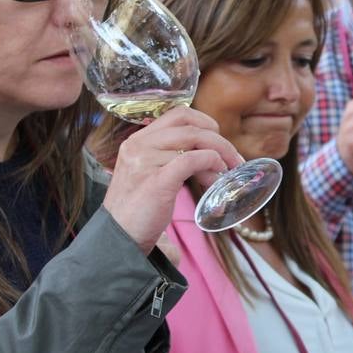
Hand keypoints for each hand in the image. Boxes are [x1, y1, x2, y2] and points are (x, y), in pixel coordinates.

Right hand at [100, 107, 244, 254]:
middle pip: (189, 125)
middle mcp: (139, 145)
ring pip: (194, 140)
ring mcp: (145, 161)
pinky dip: (211, 163)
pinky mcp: (157, 180)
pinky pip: (192, 160)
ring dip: (218, 154)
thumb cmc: (138, 210)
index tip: (219, 137)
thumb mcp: (149, 174)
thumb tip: (210, 155)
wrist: (118, 238)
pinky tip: (216, 176)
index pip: (177, 115)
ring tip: (226, 173)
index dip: (203, 122)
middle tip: (234, 158)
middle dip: (218, 139)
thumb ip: (171, 159)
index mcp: (137, 140)